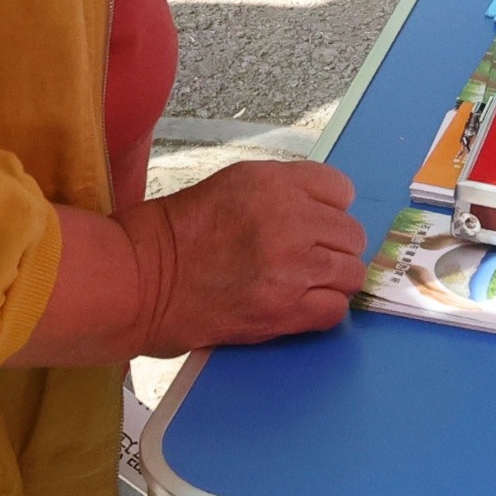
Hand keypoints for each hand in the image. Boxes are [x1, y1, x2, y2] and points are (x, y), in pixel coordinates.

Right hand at [122, 159, 366, 352]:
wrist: (144, 282)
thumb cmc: (179, 232)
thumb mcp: (233, 184)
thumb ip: (283, 190)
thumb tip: (325, 208)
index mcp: (273, 183)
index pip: (341, 189)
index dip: (328, 207)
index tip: (314, 219)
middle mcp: (290, 221)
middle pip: (351, 233)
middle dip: (333, 243)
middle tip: (306, 254)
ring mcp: (291, 269)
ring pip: (351, 272)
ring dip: (333, 278)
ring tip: (306, 281)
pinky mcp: (285, 311)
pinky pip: (336, 309)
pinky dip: (324, 308)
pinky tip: (301, 303)